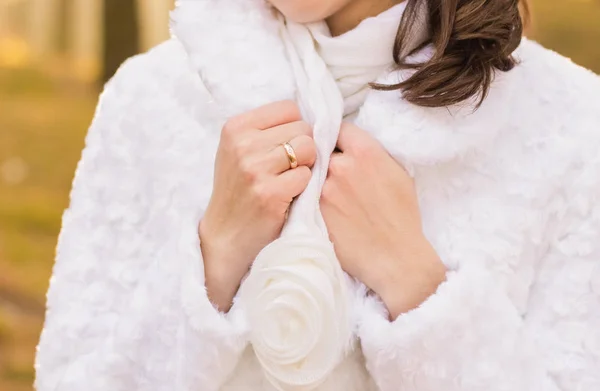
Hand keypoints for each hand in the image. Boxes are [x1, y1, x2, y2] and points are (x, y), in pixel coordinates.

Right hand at [200, 101, 315, 311]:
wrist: (225, 234)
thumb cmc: (238, 189)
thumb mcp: (238, 150)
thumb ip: (265, 130)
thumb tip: (307, 114)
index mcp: (235, 127)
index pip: (289, 108)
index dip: (295, 128)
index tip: (285, 146)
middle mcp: (243, 145)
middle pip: (303, 128)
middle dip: (303, 148)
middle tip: (288, 168)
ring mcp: (256, 169)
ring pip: (309, 149)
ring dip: (306, 166)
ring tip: (290, 179)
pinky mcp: (270, 193)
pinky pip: (307, 177)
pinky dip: (304, 187)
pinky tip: (289, 195)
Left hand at [320, 123, 445, 318]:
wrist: (395, 257)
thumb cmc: (402, 216)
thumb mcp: (398, 173)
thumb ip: (374, 153)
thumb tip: (353, 143)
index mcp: (365, 151)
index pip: (339, 128)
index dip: (339, 138)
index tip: (339, 146)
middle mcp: (340, 165)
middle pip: (320, 148)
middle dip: (325, 156)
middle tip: (331, 170)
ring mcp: (322, 188)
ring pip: (310, 171)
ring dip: (316, 177)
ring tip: (330, 192)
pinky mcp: (311, 210)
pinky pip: (304, 193)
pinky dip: (310, 196)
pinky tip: (323, 206)